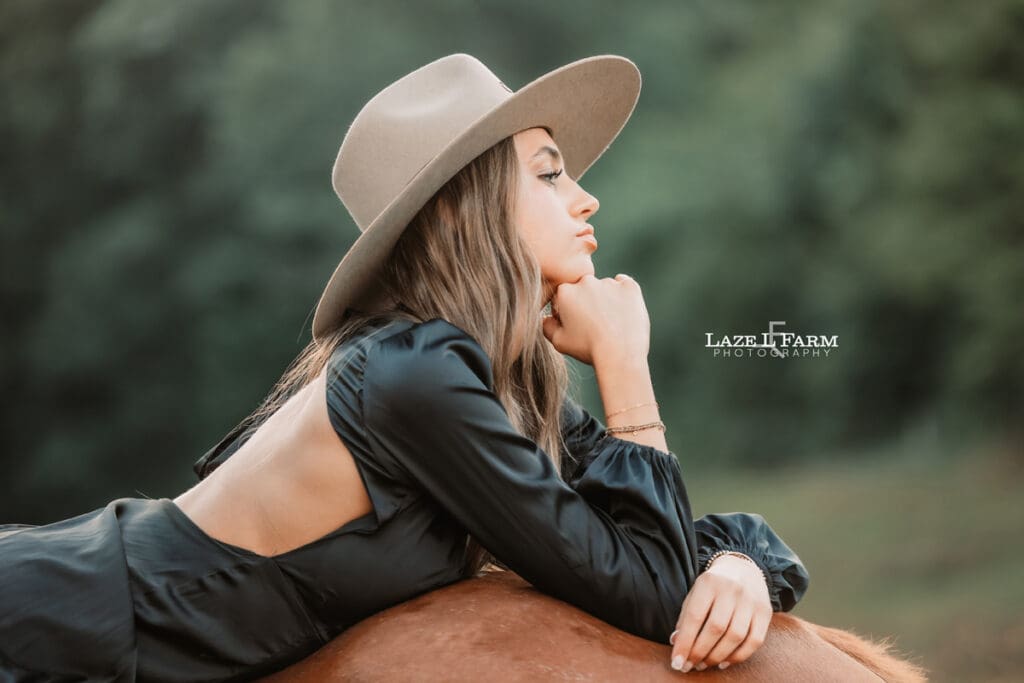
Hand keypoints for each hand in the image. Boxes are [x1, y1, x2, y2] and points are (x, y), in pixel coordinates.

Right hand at [541, 273, 649, 365]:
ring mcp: (609, 282)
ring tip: (611, 323)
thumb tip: (546, 317)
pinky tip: (622, 312)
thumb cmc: (588, 349)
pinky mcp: (630, 286)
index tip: (577, 325)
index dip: (569, 311)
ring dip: (606, 299)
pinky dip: (623, 295)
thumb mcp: (559, 342)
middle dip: (587, 302)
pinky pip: (624, 284)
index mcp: (565, 292)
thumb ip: (547, 326)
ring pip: (604, 287)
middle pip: (584, 288)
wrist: (620, 355)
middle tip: (595, 324)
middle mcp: (586, 281)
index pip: (564, 296)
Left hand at [668, 554, 771, 672]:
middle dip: (700, 652)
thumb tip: (676, 643)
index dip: (685, 642)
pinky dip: (738, 656)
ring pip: (735, 636)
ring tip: (704, 665)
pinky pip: (754, 641)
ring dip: (717, 656)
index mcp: (709, 583)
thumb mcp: (695, 594)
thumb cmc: (713, 587)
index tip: (677, 662)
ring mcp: (751, 600)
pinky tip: (724, 662)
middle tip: (690, 666)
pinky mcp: (765, 612)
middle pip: (716, 628)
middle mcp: (731, 589)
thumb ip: (685, 618)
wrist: (742, 569)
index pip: (695, 616)